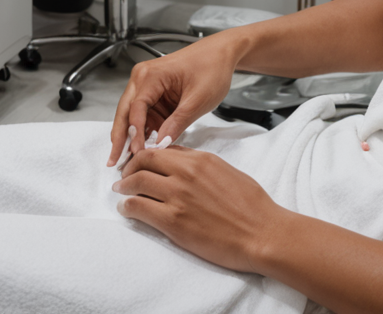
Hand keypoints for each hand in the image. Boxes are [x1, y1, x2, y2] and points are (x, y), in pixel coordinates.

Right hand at [106, 36, 240, 165]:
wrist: (221, 54)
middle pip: (125, 111)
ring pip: (132, 115)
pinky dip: (142, 131)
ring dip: (129, 137)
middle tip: (115, 162)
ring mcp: (148, 85)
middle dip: (119, 138)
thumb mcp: (197, 100)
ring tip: (126, 160)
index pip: (136, 108)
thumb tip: (159, 145)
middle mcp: (144, 77)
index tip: (137, 154)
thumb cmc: (211, 68)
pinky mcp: (155, 93)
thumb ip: (177, 123)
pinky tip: (140, 148)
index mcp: (152, 75)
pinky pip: (144, 114)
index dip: (135, 134)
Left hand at [113, 145, 287, 273]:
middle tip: (123, 175)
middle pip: (144, 161)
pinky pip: (140, 208)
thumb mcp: (224, 171)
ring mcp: (178, 196)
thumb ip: (199, 164)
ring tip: (121, 191)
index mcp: (199, 158)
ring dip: (124, 186)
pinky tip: (126, 210)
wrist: (261, 232)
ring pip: (137, 183)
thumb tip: (180, 161)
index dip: (144, 155)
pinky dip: (128, 207)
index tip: (138, 162)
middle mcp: (185, 173)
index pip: (161, 149)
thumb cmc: (250, 205)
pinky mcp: (173, 221)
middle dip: (130, 167)